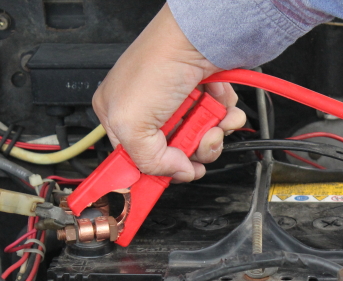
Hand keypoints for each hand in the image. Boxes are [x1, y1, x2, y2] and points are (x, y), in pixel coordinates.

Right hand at [92, 3, 245, 181]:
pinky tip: (223, 112)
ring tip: (213, 124)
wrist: (198, 37)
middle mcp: (148, 112)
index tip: (167, 181)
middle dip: (190, 154)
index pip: (135, 160)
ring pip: (198, 143)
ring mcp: (178, 106)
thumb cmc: (158, 61)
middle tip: (194, 143)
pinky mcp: (204, 99)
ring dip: (211, 138)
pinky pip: (218, 124)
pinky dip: (226, 121)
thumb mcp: (131, 122)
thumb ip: (147, 160)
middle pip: (172, 155)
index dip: (155, 173)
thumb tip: (176, 173)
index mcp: (116, 116)